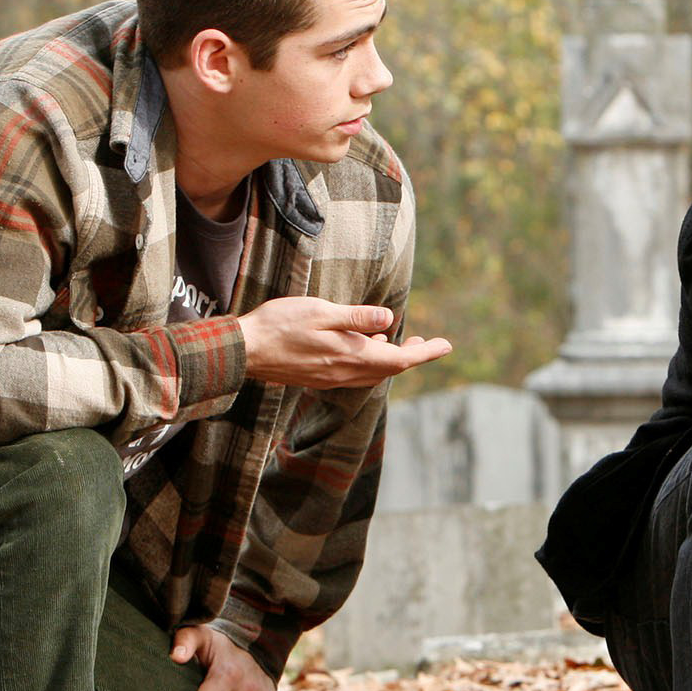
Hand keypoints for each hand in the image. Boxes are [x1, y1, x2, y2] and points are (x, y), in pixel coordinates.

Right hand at [239, 296, 452, 389]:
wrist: (245, 351)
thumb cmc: (280, 325)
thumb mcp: (321, 312)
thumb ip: (356, 317)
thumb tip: (389, 320)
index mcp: (351, 356)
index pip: (400, 359)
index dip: (425, 353)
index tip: (446, 346)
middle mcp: (346, 373)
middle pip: (390, 369)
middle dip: (412, 356)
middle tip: (428, 343)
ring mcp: (332, 378)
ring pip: (373, 372)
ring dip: (391, 358)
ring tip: (401, 339)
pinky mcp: (320, 377)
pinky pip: (356, 373)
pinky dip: (370, 360)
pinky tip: (366, 344)